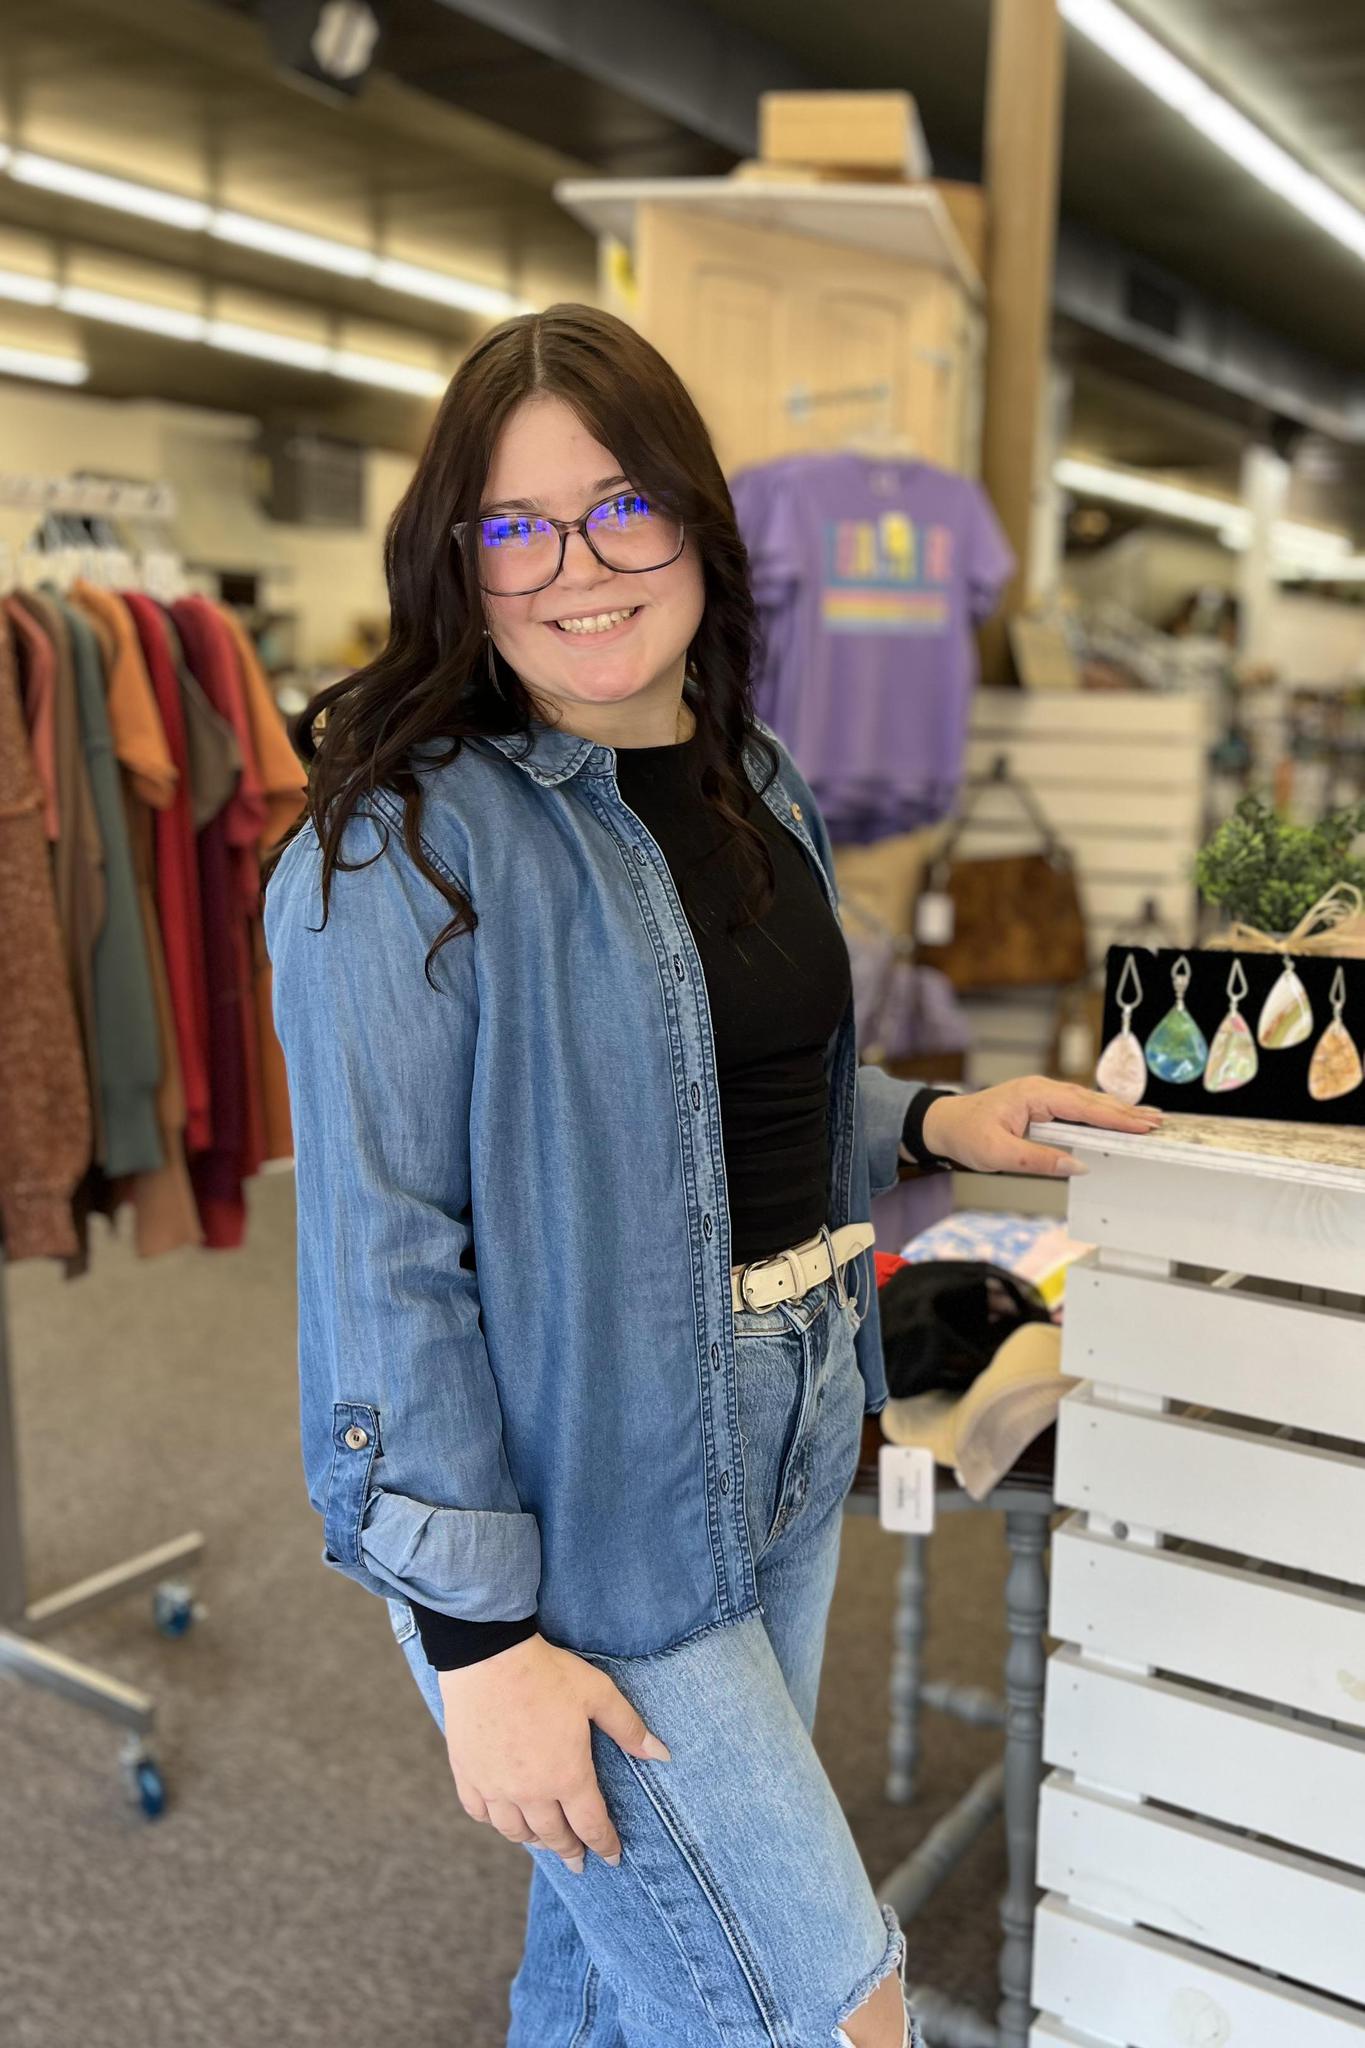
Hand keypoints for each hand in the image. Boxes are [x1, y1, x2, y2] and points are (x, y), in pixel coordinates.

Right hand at [438, 1634, 670, 1873]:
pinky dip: (494, 1821)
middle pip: (554, 1836)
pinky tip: (502, 1818)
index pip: (591, 1825)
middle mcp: (531, 1792)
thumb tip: (662, 1755)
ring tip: (543, 1841)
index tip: (613, 1858)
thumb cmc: (546, 1674)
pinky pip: (480, 1813)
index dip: (605, 1844)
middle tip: (578, 1861)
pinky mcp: (468, 1775)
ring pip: (516, 1831)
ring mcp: (495, 1787)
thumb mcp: (598, 1694)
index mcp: (567, 1776)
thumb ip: (629, 1728)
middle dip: (570, 1850)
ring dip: (534, 1840)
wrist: (487, 1656)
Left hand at [922, 1076, 1162, 1178]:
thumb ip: (1038, 1159)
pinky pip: (1077, 1107)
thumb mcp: (999, 1153)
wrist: (944, 1123)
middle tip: (1158, 1123)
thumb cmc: (966, 1134)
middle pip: (1092, 1101)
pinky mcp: (1041, 1103)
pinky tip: (1115, 1118)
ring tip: (1147, 1119)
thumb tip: (1076, 1165)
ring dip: (1117, 1111)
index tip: (1143, 1126)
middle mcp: (1042, 1089)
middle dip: (1126, 1113)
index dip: (1116, 1118)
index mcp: (1035, 1095)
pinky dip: (1100, 1112)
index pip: (1083, 1107)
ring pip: (1087, 1102)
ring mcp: (1042, 1094)